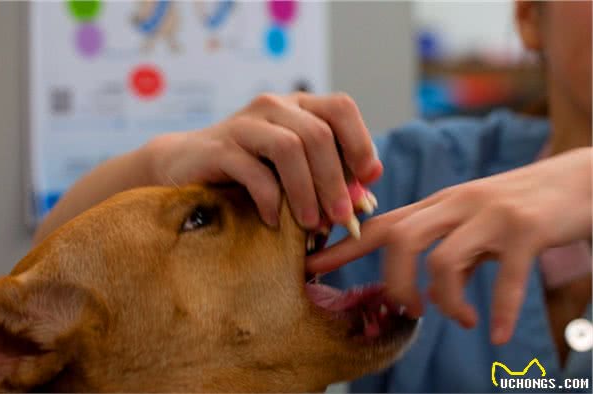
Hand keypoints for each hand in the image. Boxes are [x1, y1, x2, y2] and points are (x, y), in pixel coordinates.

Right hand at [145, 93, 382, 227]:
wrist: (185, 166)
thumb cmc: (247, 171)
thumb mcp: (291, 170)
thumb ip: (325, 174)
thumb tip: (364, 195)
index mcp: (297, 106)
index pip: (341, 107)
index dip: (360, 142)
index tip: (368, 179)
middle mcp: (274, 107)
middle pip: (318, 133)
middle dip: (335, 180)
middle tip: (341, 217)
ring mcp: (245, 124)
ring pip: (289, 147)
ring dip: (306, 191)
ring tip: (310, 224)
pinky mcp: (219, 147)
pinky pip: (254, 171)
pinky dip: (271, 200)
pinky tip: (274, 221)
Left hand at [307, 147, 591, 343]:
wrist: (580, 178)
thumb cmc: (519, 205)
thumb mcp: (473, 222)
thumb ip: (447, 248)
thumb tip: (429, 288)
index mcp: (438, 204)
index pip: (380, 224)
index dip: (342, 247)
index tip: (310, 268)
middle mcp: (456, 204)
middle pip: (400, 241)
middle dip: (394, 284)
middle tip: (411, 312)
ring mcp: (490, 215)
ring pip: (443, 261)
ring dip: (445, 302)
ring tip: (462, 319)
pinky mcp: (527, 230)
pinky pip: (506, 279)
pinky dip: (499, 312)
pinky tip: (498, 335)